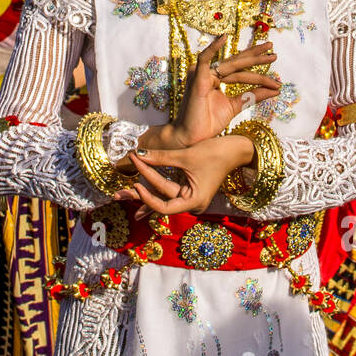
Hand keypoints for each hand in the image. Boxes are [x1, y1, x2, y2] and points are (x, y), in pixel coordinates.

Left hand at [117, 134, 254, 215]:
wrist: (236, 149)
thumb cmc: (215, 152)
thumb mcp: (185, 155)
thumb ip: (161, 157)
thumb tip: (137, 154)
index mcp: (193, 202)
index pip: (163, 206)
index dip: (147, 196)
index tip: (135, 182)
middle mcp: (191, 204)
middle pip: (161, 199)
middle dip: (141, 190)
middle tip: (119, 188)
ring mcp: (190, 197)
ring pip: (162, 193)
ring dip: (146, 185)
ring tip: (124, 187)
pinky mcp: (188, 189)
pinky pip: (168, 188)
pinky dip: (155, 184)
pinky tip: (139, 184)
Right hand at [171, 35, 280, 146]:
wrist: (193, 138)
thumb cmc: (209, 123)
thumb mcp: (236, 106)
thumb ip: (253, 96)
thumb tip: (275, 89)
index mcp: (216, 79)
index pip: (239, 69)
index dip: (257, 69)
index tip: (276, 74)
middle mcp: (209, 73)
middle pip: (236, 62)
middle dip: (256, 56)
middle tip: (273, 50)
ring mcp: (202, 74)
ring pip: (230, 64)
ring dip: (250, 60)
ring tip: (268, 56)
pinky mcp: (197, 78)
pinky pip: (205, 59)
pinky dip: (213, 48)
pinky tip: (224, 38)